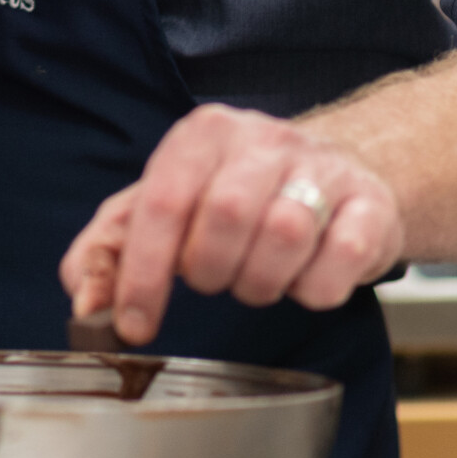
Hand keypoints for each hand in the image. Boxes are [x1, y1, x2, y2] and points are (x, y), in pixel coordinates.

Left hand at [59, 104, 404, 345]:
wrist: (337, 174)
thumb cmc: (237, 195)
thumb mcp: (165, 207)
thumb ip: (111, 249)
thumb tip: (85, 300)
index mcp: (203, 134)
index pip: (163, 200)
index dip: (143, 272)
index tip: (135, 324)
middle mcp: (264, 139)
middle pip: (226, 215)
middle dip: (211, 271)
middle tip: (216, 279)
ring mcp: (323, 167)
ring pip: (285, 234)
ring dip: (261, 282)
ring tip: (258, 276)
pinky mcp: (371, 205)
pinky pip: (339, 262)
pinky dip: (315, 290)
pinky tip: (306, 278)